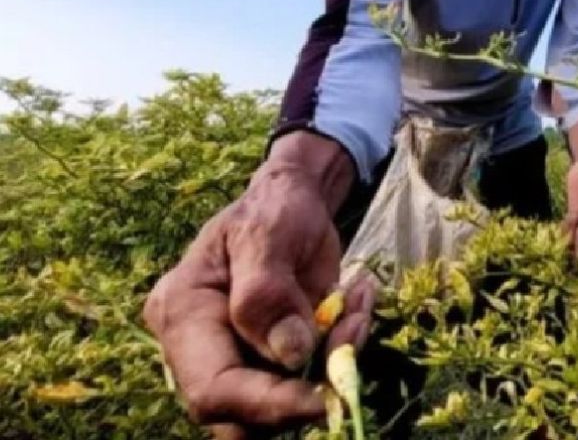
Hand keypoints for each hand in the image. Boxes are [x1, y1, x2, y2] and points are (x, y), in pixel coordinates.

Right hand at [141, 135, 373, 438]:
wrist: (294, 203)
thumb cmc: (273, 209)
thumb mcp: (267, 233)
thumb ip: (268, 292)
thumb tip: (290, 354)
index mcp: (182, 312)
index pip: (211, 388)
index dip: (267, 404)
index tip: (325, 397)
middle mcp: (198, 347)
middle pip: (239, 415)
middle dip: (302, 397)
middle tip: (350, 339)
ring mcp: (234, 358)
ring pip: (278, 406)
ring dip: (329, 370)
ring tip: (354, 309)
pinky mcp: (268, 363)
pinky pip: (305, 383)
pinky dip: (339, 355)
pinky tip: (353, 306)